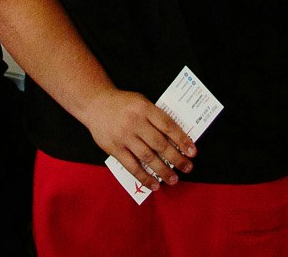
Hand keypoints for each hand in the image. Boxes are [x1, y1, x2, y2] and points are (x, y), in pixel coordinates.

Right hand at [79, 88, 194, 192]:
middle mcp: (135, 122)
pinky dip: (144, 177)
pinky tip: (154, 184)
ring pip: (147, 157)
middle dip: (176, 158)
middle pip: (160, 144)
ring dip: (163, 170)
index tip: (192, 152)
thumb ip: (155, 117)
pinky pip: (131, 166)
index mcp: (145, 108)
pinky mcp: (114, 148)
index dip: (182, 140)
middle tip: (188, 168)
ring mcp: (124, 136)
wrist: (95, 103)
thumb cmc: (123, 104)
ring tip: (174, 179)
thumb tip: (175, 138)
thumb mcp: (141, 102)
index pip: (168, 126)